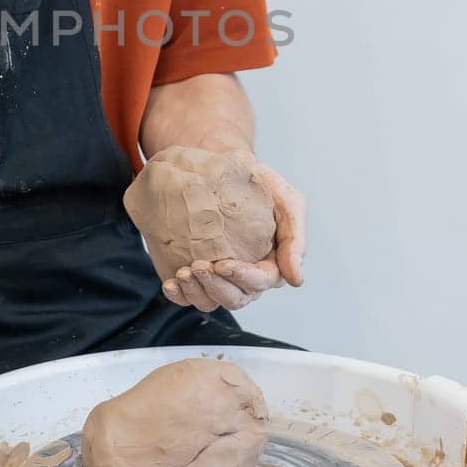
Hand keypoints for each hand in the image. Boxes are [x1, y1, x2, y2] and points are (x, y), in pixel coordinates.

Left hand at [161, 157, 306, 314]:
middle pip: (235, 298)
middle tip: (198, 266)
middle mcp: (245, 277)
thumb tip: (296, 281)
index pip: (260, 281)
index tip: (222, 263)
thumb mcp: (287, 200)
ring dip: (195, 291)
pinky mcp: (197, 274)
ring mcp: (220, 277)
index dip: (242, 277)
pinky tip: (170, 283)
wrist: (224, 166)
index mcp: (270, 264)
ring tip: (182, 273)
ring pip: (211, 300)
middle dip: (215, 286)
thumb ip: (295, 238)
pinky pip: (188, 296)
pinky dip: (178, 294)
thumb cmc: (260, 184)